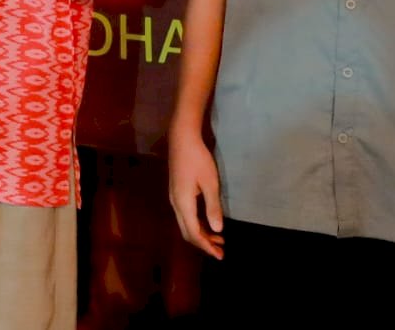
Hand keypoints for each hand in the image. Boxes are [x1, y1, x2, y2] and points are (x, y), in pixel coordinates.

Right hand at [168, 129, 223, 258]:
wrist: (182, 139)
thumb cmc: (198, 159)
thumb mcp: (210, 183)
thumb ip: (213, 207)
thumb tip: (218, 230)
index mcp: (183, 203)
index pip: (194, 233)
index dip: (206, 246)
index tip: (220, 255)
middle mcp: (176, 204)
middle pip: (187, 232)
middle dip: (203, 244)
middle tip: (220, 251)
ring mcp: (174, 198)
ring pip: (186, 224)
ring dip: (201, 234)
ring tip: (218, 239)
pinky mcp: (177, 192)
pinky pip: (186, 216)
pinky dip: (197, 224)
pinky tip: (208, 223)